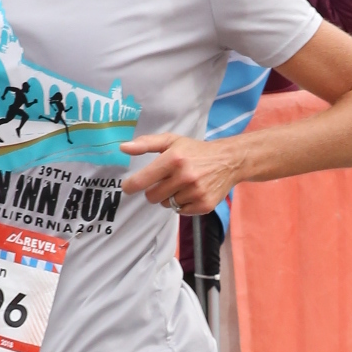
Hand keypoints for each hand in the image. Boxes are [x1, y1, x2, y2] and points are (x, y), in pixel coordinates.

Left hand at [124, 130, 245, 212]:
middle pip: (152, 196)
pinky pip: (180, 211)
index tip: (128, 187)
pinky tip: (191, 192)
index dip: (131, 186)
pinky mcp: (204, 205)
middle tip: (164, 181)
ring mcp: (195, 192)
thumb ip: (145, 144)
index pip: (143, 180)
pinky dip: (182, 204)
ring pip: (166, 204)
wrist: (228, 161)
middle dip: (154, 190)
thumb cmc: (195, 150)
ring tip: (181, 185)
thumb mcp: (171, 141)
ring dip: (169, 197)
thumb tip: (123, 148)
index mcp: (174, 159)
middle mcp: (185, 176)